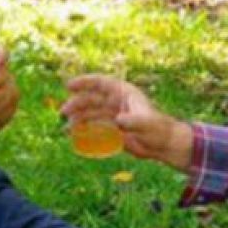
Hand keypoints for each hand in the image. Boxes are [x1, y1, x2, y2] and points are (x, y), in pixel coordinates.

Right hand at [61, 74, 193, 169]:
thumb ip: (132, 121)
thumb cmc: (158, 129)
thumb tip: (118, 121)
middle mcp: (116, 102)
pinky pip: (94, 128)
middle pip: (92, 99)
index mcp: (124, 93)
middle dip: (77, 104)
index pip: (101, 83)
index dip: (84, 83)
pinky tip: (75, 136)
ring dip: (78, 119)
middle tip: (64, 112)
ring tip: (67, 128)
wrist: (163, 144)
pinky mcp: (112, 129)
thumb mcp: (146, 123)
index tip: (69, 86)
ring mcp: (113, 115)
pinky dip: (84, 131)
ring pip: (90, 114)